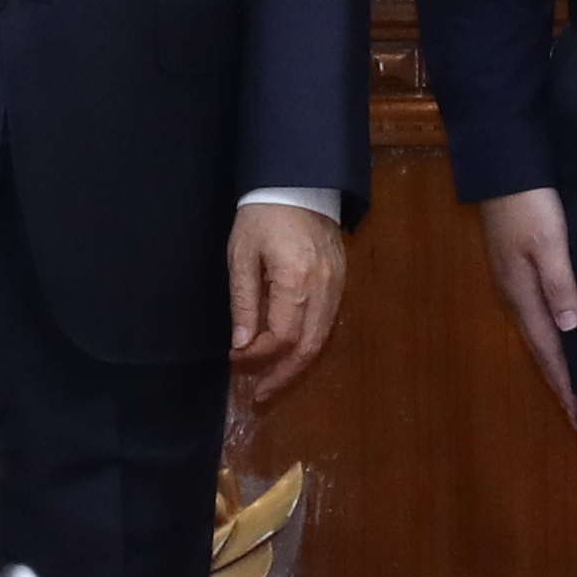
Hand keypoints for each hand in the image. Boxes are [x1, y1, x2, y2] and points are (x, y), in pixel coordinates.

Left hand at [225, 208, 349, 427]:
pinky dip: (309, 344)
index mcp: (295, 280)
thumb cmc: (263, 215)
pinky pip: (328, 323)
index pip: (280, 337)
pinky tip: (290, 352)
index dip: (257, 356)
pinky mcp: (341, 280)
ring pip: (322, 339)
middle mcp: (323, 288)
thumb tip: (242, 345)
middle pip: (308, 348)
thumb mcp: (242, 255)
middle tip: (259, 395)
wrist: (299, 181)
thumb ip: (243, 301)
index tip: (235, 360)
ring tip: (272, 381)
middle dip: (282, 375)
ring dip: (297, 365)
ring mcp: (337, 285)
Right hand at [473, 187, 576, 424]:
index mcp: (522, 293)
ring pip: (541, 331)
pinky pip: (540, 312)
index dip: (565, 382)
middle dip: (560, 380)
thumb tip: (570, 330)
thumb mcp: (548, 241)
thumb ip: (560, 283)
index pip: (548, 350)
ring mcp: (515, 281)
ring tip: (575, 383)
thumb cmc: (529, 203)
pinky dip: (554, 334)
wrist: (503, 168)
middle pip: (542, 347)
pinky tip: (565, 334)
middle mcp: (516, 294)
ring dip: (557, 359)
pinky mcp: (519, 267)